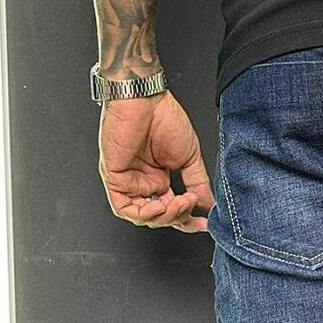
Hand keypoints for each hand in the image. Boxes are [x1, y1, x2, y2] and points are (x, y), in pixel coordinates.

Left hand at [97, 91, 213, 232]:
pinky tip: (158, 206)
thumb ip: (198, 184)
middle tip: (190, 204)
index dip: (187, 221)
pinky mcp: (114, 178)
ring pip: (143, 216)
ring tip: (179, 202)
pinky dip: (144, 214)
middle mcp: (142, 182)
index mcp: (158, 178)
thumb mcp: (189, 157)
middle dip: (178, 217)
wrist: (145, 98)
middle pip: (159, 217)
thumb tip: (208, 205)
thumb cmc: (163, 116)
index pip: (171, 210)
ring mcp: (127, 181)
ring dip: (164, 216)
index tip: (204, 224)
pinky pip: (125, 209)